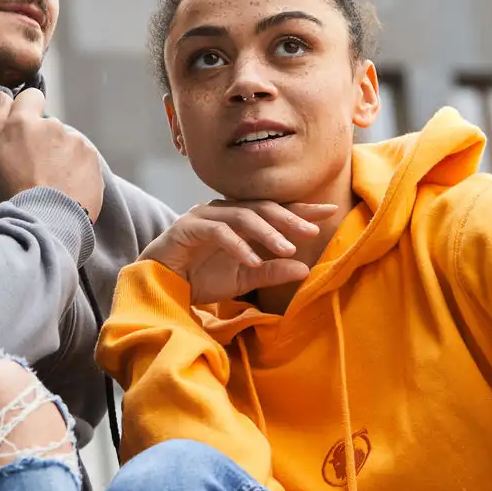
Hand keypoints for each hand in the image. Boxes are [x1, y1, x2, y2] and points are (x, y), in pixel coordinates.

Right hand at [0, 88, 104, 222]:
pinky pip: (84, 158)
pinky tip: (68, 188)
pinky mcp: (94, 159)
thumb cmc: (13, 190)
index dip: (28, 110)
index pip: (32, 96)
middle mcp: (54, 126)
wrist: (46, 222)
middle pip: (50, 126)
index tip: (26, 132)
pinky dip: (78, 170)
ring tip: (54, 183)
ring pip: (68, 142)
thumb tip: (5, 95)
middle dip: (45, 141)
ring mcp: (77, 142)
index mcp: (26, 122)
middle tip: (37, 169)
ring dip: (62, 156)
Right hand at [143, 201, 337, 305]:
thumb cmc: (202, 277)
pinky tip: (252, 260)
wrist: (161, 283)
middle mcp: (224, 211)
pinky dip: (237, 245)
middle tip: (312, 230)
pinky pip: (218, 231)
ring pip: (242, 216)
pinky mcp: (188, 227)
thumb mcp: (245, 278)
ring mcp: (205, 216)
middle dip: (289, 217)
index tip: (330, 210)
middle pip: (262, 207)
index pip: (275, 209)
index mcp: (239, 219)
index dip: (301, 208)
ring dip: (267, 232)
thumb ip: (272, 272)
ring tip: (287, 249)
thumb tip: (305, 268)